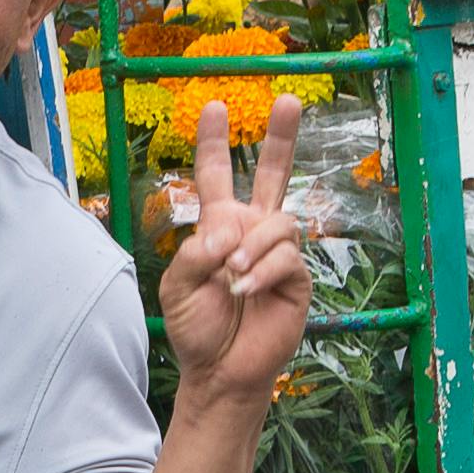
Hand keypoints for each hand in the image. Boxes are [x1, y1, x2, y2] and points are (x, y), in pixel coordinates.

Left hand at [153, 87, 311, 407]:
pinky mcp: (296, 278)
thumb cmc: (196, 328)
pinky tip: (246, 289)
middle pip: (272, 174)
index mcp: (219, 226)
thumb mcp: (176, 286)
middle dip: (281, 137)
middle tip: (288, 102)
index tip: (212, 107)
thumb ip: (194, 251)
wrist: (220, 370)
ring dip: (251, 248)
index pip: (215, 175)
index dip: (213, 143)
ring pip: (276, 222)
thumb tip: (229, 230)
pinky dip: (262, 270)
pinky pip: (286, 256)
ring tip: (232, 280)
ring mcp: (276, 253)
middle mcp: (251, 231)